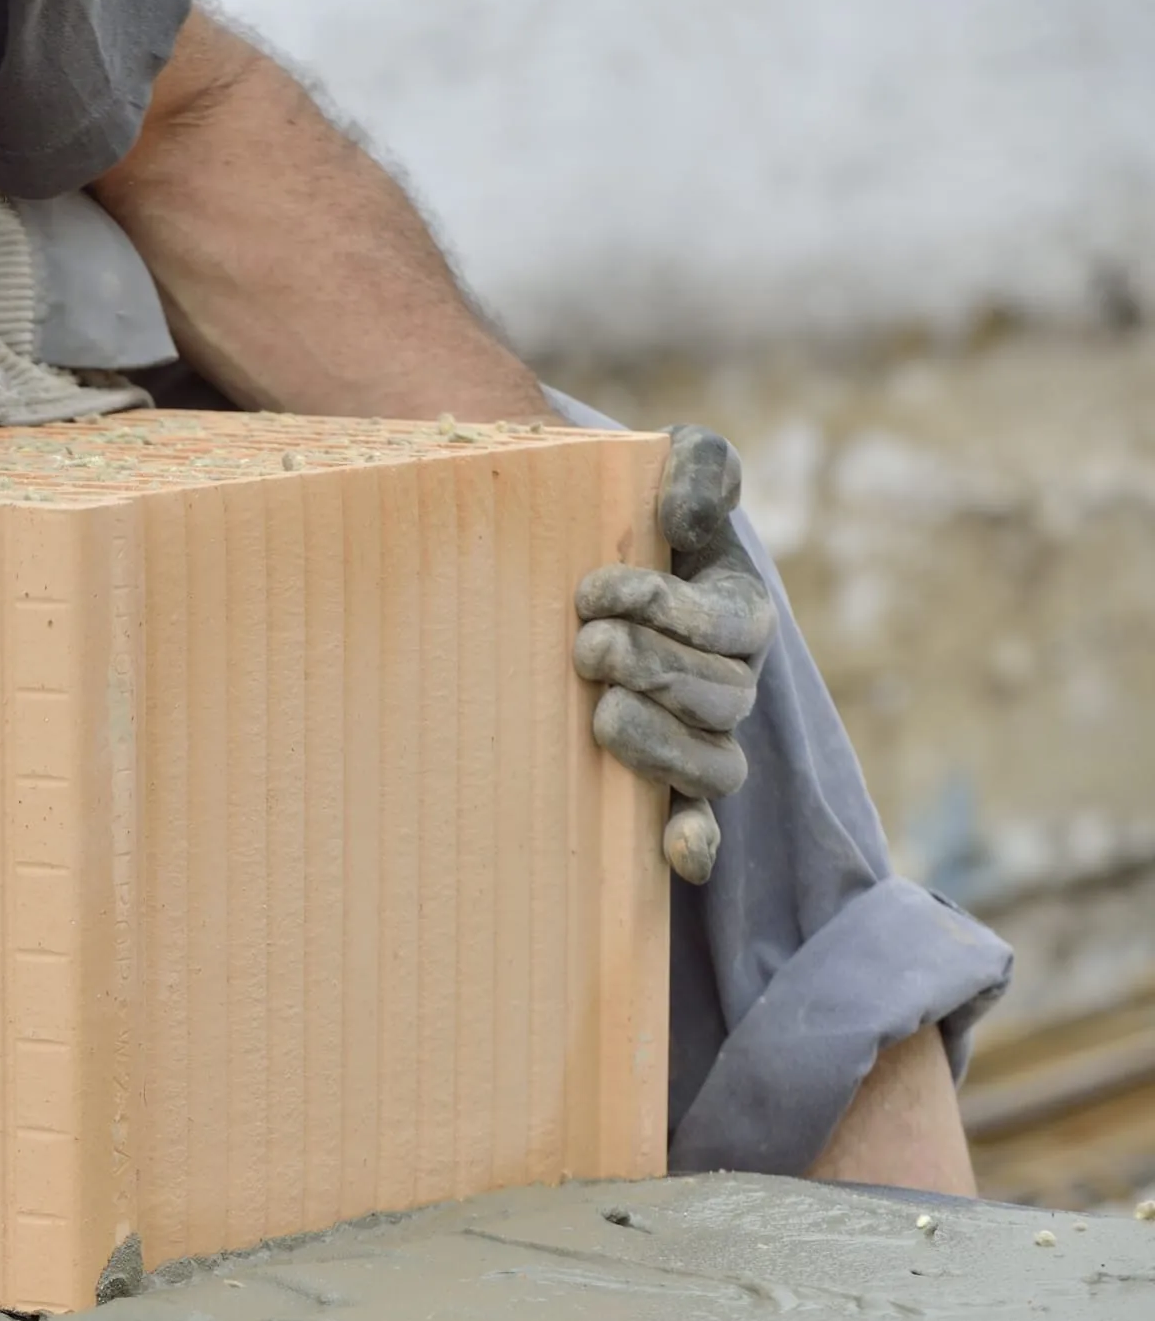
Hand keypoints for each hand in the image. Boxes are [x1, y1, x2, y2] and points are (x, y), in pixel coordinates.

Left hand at [573, 426, 775, 884]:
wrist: (582, 573)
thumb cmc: (630, 523)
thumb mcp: (672, 471)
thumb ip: (700, 467)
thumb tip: (691, 516)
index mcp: (738, 615)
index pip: (724, 624)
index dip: (665, 609)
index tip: (592, 588)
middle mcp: (731, 686)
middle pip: (719, 696)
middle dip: (651, 668)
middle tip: (584, 645)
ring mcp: (703, 742)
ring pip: (714, 764)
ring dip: (660, 744)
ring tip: (598, 713)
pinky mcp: (667, 787)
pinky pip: (700, 822)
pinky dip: (695, 840)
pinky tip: (678, 853)